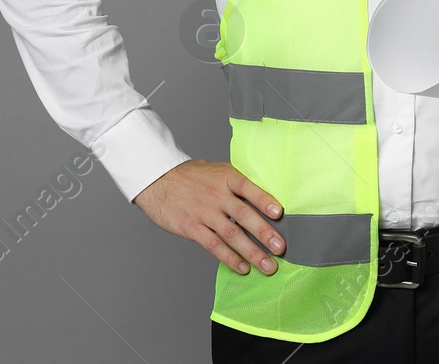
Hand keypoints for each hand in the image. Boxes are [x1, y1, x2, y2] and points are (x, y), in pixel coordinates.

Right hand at [132, 158, 286, 275]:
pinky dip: (229, 258)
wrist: (157, 180)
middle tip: (280, 248)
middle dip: (264, 233)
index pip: (248, 188)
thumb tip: (265, 198)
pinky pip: (214, 245)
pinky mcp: (191, 227)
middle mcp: (217, 195)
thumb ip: (237, 184)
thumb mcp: (217, 170)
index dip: (264, 200)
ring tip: (267, 265)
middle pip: (243, 215)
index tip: (279, 213)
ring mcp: (204, 212)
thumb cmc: (192, 176)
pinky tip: (242, 267)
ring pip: (231, 234)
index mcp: (226, 177)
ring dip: (252, 252)